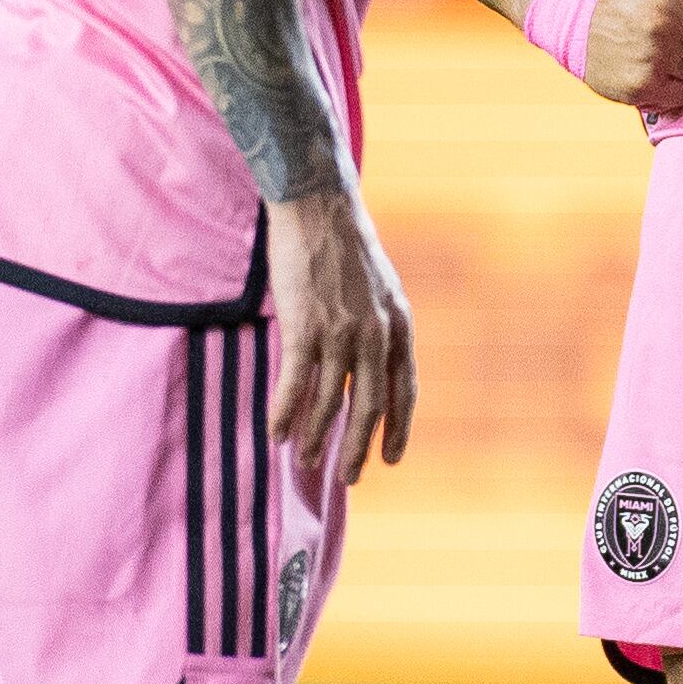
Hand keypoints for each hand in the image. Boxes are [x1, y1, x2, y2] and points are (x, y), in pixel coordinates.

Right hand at [264, 184, 416, 488]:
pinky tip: (276, 433)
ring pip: (330, 402)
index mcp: (399, 324)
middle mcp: (376, 333)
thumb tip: (367, 363)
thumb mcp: (380, 286)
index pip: (406, 390)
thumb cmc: (344, 243)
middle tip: (346, 479)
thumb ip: (379, 325)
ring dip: (315, 437)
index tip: (391, 459)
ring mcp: (340, 332)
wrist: (318, 204)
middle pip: (371, 406)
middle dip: (357, 448)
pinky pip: (295, 384)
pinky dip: (285, 414)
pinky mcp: (305, 326)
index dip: (398, 429)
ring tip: (305, 461)